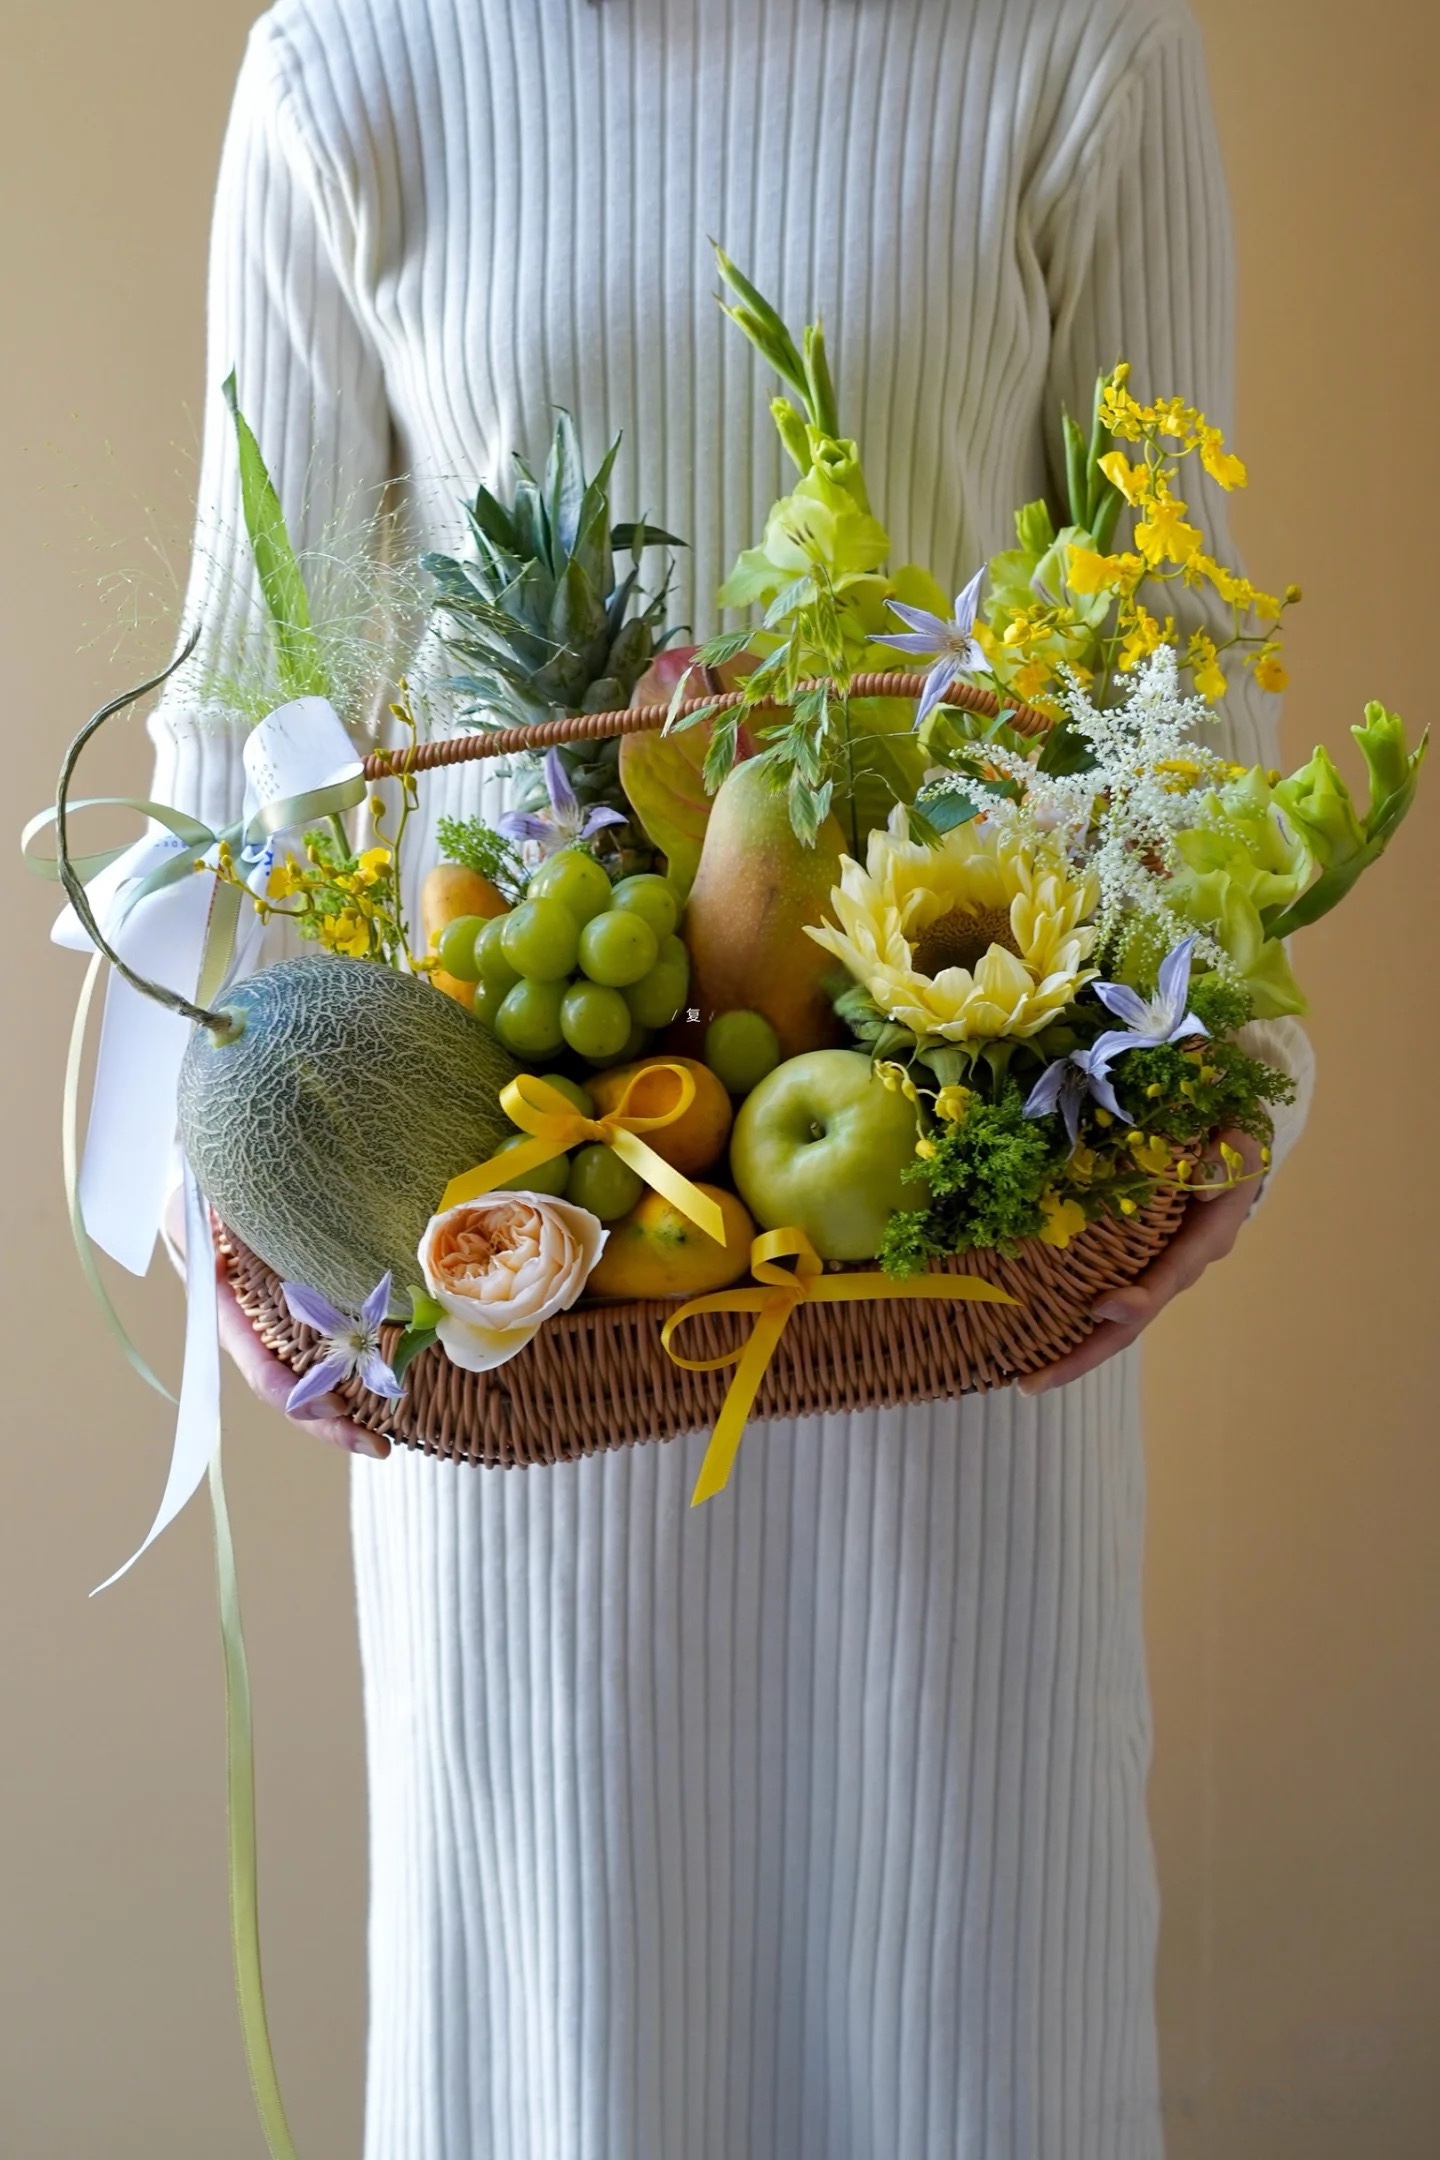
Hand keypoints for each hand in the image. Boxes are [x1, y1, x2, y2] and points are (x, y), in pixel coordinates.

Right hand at [164, 1189, 388, 1458]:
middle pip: (290, 1391)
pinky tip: (385, 1391)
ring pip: (310, 1383)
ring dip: (344, 1413)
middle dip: (328, 1424)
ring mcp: (280, 1327)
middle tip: (376, 1447)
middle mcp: (254, 1329)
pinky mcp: (310, 1314)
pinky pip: (329, 1353)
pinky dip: (354, 1377)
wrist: (221, 1183)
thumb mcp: (204, 1202)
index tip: (334, 1407)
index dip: (293, 1394)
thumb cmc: (214, 1191)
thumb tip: (216, 1220)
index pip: (260, 1367)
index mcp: (227, 1309)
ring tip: (381, 1441)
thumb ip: (211, 1220)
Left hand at [1017, 1127, 1265, 1396]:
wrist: (1226, 1147)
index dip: (1137, 1300)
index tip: (1101, 1307)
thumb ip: (1223, 1162)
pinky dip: (1066, 1320)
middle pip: (1130, 1322)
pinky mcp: (1130, 1264)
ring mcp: (1151, 1272)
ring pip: (1112, 1321)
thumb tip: (1201, 1185)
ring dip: (1070, 1350)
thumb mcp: (1236, 1144)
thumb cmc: (1230, 1143)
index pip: (1167, 1278)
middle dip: (1084, 1354)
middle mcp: (1175, 1269)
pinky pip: (1099, 1296)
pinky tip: (1027, 1341)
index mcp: (1202, 1242)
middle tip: (1033, 1382)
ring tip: (1023, 1377)